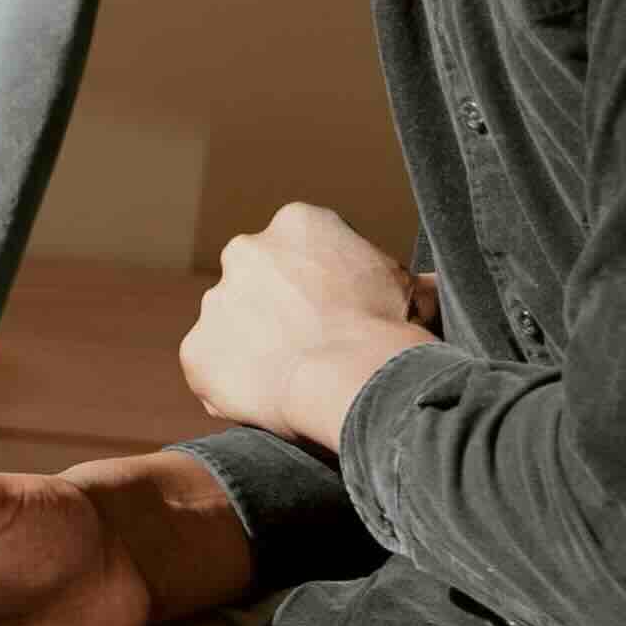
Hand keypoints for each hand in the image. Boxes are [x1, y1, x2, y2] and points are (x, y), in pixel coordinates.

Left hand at [184, 204, 434, 449]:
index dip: (321, 287)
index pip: (302, 252)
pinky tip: (265, 403)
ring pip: (232, 326)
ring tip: (292, 381)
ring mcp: (215, 301)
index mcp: (299, 223)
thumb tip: (430, 285)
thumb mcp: (414, 292)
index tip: (339, 315)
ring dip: (253, 348)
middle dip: (278, 310)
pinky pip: (211, 370)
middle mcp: (245, 251)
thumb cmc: (393, 332)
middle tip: (312, 347)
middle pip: (259, 283)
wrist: (355, 379)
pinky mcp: (195, 350)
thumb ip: (403, 283)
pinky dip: (231, 387)